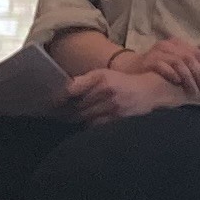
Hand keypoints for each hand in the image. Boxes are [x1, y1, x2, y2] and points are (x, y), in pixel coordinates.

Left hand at [65, 66, 187, 123]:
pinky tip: (80, 125)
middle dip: (63, 111)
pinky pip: (95, 124)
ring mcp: (112, 105)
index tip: (50, 102)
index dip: (60, 97)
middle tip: (53, 115)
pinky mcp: (117, 117)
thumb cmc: (123, 82)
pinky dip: (86, 124)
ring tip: (63, 120)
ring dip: (72, 119)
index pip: (73, 88)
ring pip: (84, 116)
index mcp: (100, 77)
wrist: (149, 91)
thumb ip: (85, 81)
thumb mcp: (104, 74)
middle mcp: (105, 90)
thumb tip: (65, 90)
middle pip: (77, 105)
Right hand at [116, 38, 199, 93]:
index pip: (198, 53)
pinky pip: (163, 65)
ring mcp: (158, 52)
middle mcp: (168, 45)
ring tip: (192, 90)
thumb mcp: (176, 61)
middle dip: (198, 75)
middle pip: (190, 57)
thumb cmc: (158, 67)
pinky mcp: (148, 60)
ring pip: (178, 62)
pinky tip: (177, 82)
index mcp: (177, 44)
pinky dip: (172, 74)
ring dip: (187, 78)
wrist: (132, 69)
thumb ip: (191, 60)